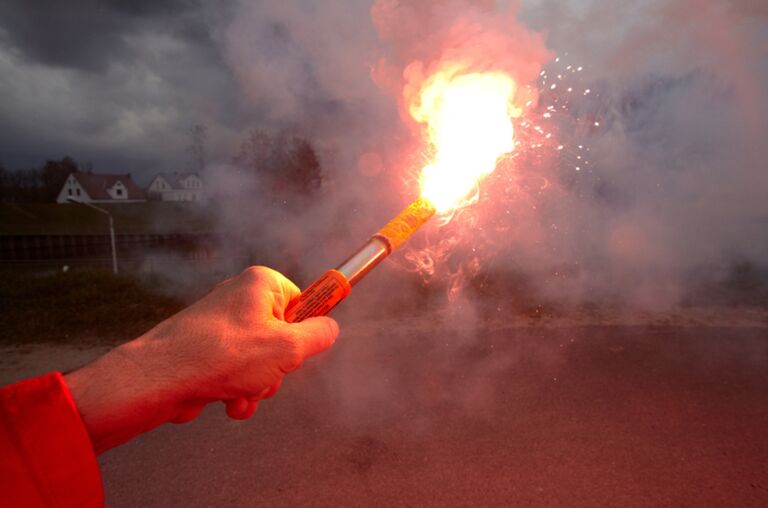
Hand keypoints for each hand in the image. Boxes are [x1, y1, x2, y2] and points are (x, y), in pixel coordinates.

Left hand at [64, 266, 338, 453]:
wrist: (159, 379)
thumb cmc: (221, 356)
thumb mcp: (287, 348)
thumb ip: (319, 336)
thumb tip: (331, 329)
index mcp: (262, 284)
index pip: (305, 302)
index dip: (306, 331)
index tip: (302, 350)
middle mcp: (241, 298)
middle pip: (284, 336)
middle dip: (278, 368)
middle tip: (264, 375)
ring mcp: (223, 325)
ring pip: (262, 360)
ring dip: (258, 385)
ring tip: (241, 393)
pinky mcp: (208, 349)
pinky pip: (239, 371)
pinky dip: (238, 390)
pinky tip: (227, 401)